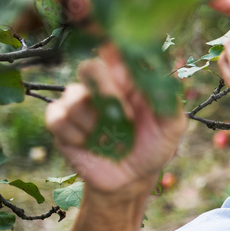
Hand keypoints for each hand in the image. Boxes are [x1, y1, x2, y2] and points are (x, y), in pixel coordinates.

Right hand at [45, 44, 186, 194]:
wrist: (132, 179)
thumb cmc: (154, 147)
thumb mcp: (172, 126)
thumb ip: (169, 101)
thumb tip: (166, 75)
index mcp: (128, 82)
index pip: (116, 54)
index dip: (115, 51)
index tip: (120, 59)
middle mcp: (102, 87)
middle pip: (90, 68)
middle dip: (106, 89)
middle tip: (124, 116)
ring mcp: (79, 103)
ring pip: (74, 96)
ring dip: (95, 123)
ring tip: (111, 141)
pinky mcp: (60, 123)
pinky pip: (57, 117)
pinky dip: (75, 134)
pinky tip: (90, 145)